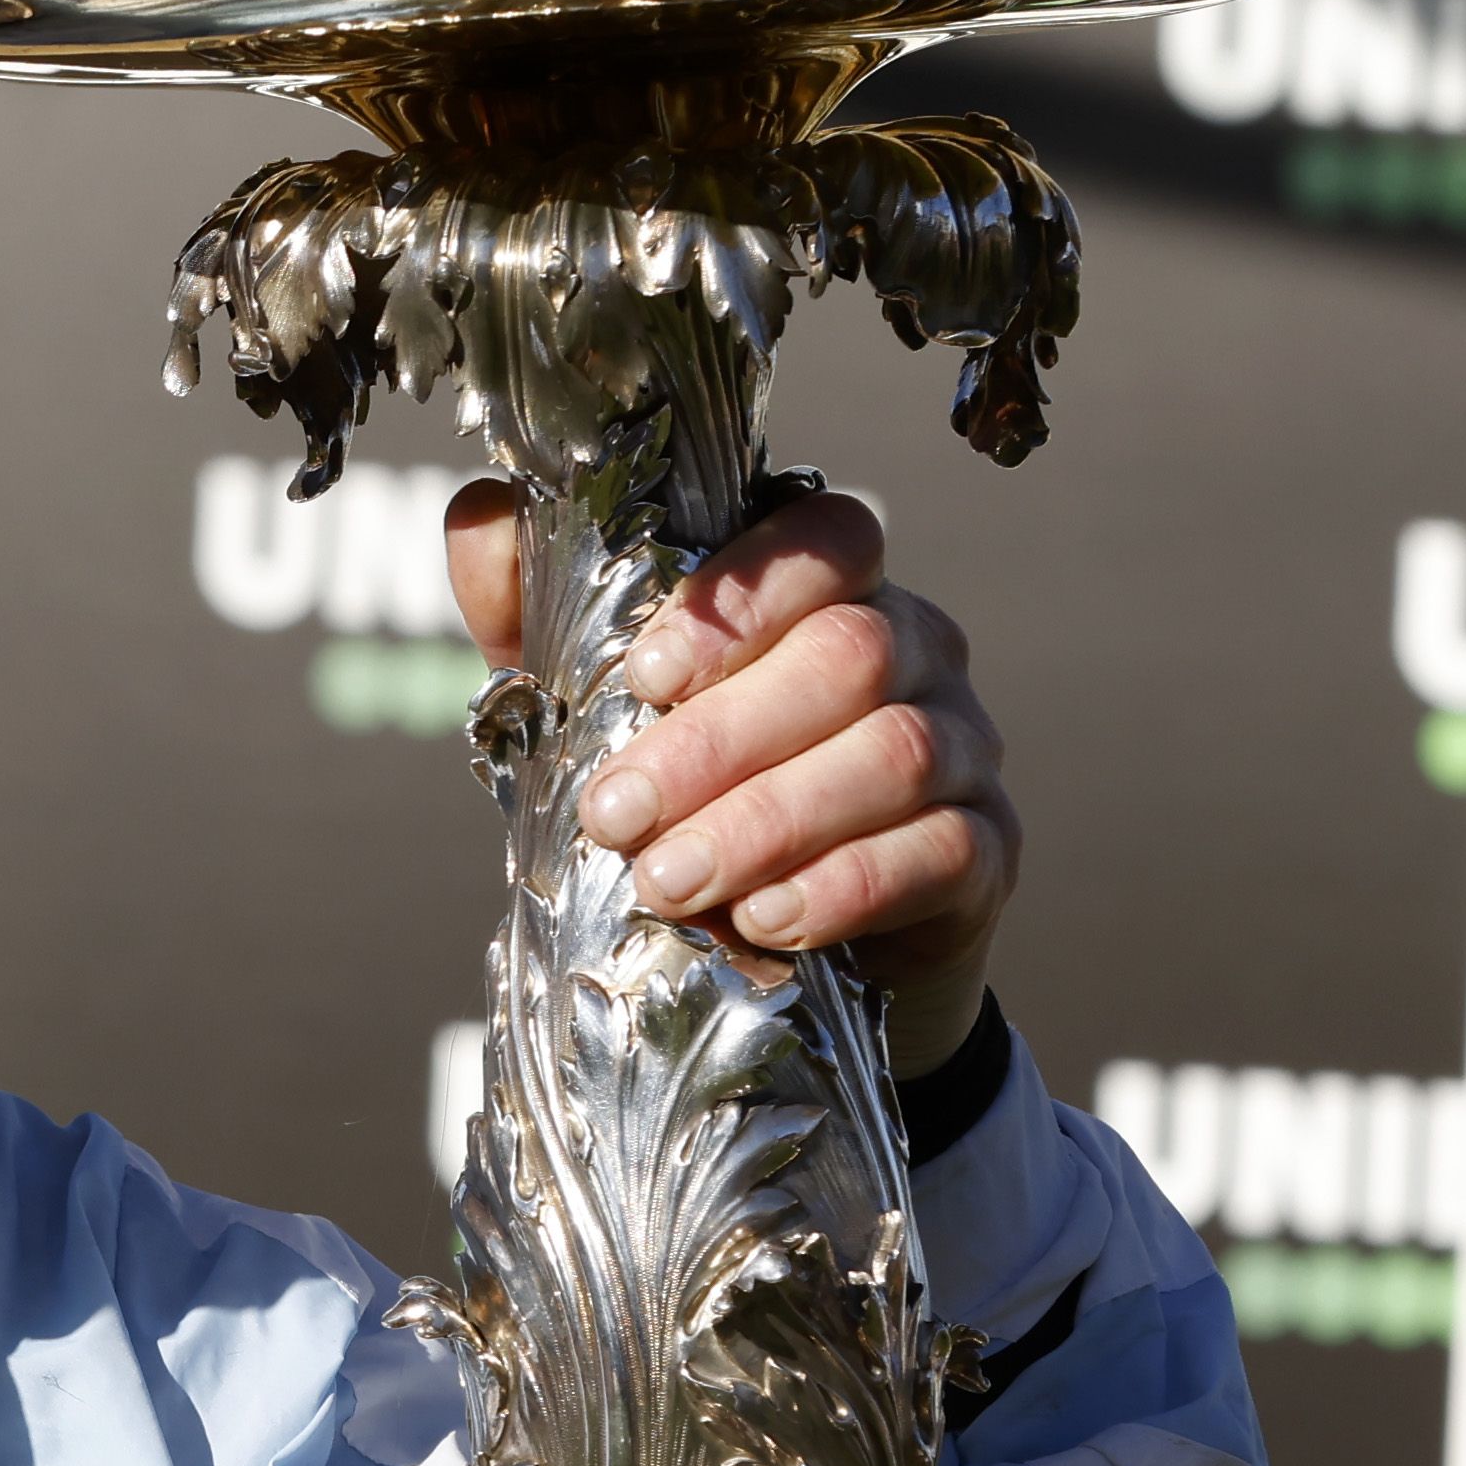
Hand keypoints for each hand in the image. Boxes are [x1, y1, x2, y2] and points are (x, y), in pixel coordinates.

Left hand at [450, 479, 1016, 1073]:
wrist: (788, 947)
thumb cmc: (686, 796)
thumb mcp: (595, 705)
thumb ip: (538, 611)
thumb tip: (480, 517)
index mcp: (831, 590)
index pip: (831, 538)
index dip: (745, 596)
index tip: (645, 671)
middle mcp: (916, 648)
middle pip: (849, 655)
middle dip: (718, 741)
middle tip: (616, 817)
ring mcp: (963, 746)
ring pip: (893, 753)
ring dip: (769, 822)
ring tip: (669, 882)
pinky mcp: (985, 852)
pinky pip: (939, 852)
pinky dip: (844, 886)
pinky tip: (765, 922)